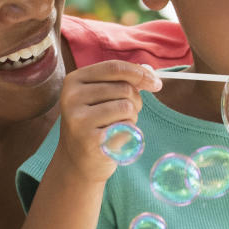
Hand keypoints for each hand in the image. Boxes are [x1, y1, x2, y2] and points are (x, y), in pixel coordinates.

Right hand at [56, 60, 161, 181]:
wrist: (77, 161)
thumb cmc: (94, 124)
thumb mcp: (99, 97)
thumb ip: (121, 80)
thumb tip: (148, 70)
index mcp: (74, 81)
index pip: (114, 67)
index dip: (139, 73)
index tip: (156, 83)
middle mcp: (72, 98)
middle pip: (124, 88)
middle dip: (135, 100)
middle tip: (126, 114)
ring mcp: (79, 119)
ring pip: (127, 107)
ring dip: (131, 117)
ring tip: (117, 126)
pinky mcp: (90, 140)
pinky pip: (127, 127)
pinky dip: (129, 132)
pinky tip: (115, 138)